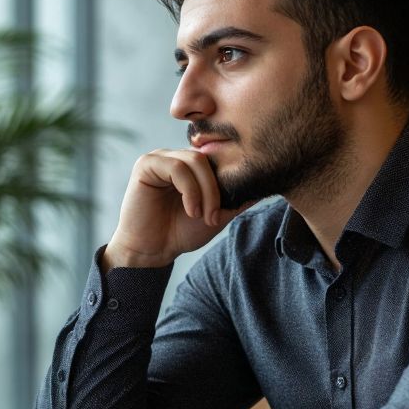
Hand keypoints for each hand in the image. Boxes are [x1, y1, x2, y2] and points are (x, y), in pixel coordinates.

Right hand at [103, 149, 251, 270]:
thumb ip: (236, 199)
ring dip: (204, 191)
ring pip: (195, 161)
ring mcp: (160, 158)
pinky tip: (190, 210)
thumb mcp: (217, 215)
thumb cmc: (180, 233)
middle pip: (208, 158)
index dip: (227, 179)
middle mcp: (175, 157)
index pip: (216, 159)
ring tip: (201, 215)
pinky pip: (177, 168)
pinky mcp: (146, 164)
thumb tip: (262, 186)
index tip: (231, 206)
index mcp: (190, 166)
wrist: (152, 251)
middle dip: (216, 189)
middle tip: (214, 217)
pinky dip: (189, 191)